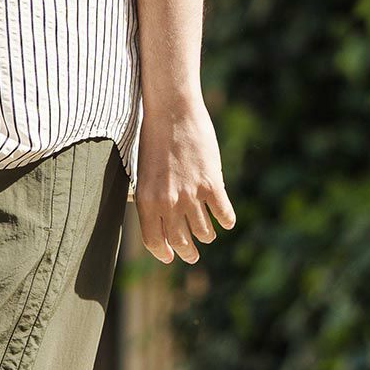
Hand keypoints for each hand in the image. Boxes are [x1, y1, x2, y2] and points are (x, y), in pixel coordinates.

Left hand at [134, 96, 235, 264]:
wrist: (172, 112)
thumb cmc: (154, 137)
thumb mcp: (143, 171)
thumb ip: (151, 196)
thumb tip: (157, 215)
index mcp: (147, 200)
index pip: (153, 240)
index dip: (162, 253)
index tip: (169, 258)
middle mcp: (168, 202)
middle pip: (179, 240)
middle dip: (187, 252)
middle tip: (192, 256)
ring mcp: (191, 194)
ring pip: (203, 230)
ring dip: (206, 235)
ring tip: (208, 236)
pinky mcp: (211, 183)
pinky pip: (222, 213)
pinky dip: (226, 220)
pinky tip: (226, 221)